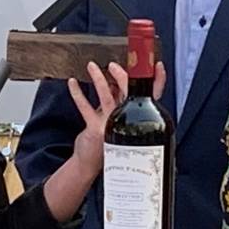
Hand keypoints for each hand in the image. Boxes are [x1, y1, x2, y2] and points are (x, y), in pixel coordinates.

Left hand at [66, 60, 164, 174]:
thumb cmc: (103, 137)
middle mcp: (126, 121)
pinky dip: (77, 94)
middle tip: (113, 65)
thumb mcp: (114, 117)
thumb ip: (116, 100)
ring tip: (91, 66)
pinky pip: (85, 107)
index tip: (156, 65)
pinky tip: (72, 83)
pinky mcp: (95, 129)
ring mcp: (111, 125)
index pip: (151, 97)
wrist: (89, 163)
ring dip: (99, 79)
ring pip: (107, 98)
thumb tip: (114, 79)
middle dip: (122, 76)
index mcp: (134, 117)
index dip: (156, 81)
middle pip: (129, 93)